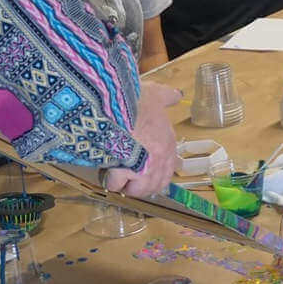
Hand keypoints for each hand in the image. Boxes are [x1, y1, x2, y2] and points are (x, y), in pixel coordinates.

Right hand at [105, 83, 180, 198]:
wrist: (120, 109)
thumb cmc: (138, 101)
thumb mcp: (155, 94)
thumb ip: (166, 97)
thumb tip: (177, 94)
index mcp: (168, 144)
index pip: (169, 168)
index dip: (155, 170)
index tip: (145, 167)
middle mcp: (159, 161)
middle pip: (153, 185)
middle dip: (140, 182)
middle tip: (127, 173)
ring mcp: (144, 170)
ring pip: (137, 189)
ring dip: (126, 185)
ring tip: (116, 175)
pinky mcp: (126, 174)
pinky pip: (116, 184)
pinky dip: (109, 180)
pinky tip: (105, 170)